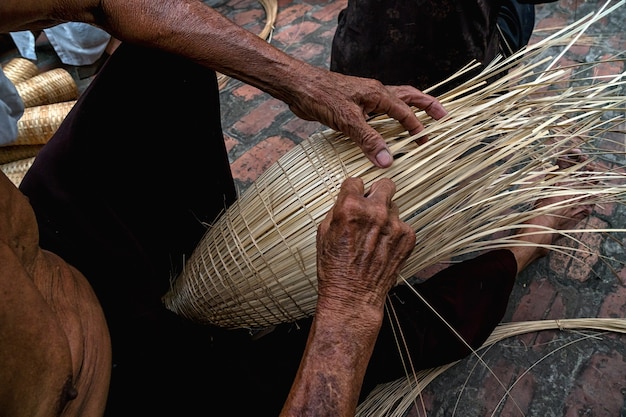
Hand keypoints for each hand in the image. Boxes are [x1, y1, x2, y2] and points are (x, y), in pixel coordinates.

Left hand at [286, 68, 447, 167]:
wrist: (298, 86)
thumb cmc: (321, 96)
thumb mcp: (348, 120)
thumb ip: (368, 140)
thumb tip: (387, 160)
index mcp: (378, 94)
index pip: (404, 112)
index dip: (416, 128)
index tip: (426, 142)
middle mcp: (374, 93)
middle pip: (408, 97)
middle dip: (426, 106)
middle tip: (442, 116)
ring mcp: (364, 98)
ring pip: (392, 103)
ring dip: (407, 111)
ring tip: (420, 121)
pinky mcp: (352, 105)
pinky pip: (376, 113)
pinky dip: (385, 120)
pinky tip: (384, 131)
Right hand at [316, 177, 415, 316]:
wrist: (353, 296)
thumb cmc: (334, 267)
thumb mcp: (324, 232)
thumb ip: (338, 209)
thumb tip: (347, 197)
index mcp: (351, 208)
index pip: (356, 181)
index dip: (352, 191)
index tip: (353, 198)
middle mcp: (376, 212)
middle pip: (384, 184)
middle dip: (376, 193)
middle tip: (371, 206)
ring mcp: (395, 225)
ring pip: (393, 207)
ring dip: (385, 216)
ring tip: (374, 236)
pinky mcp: (408, 237)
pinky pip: (401, 225)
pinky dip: (393, 233)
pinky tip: (381, 247)